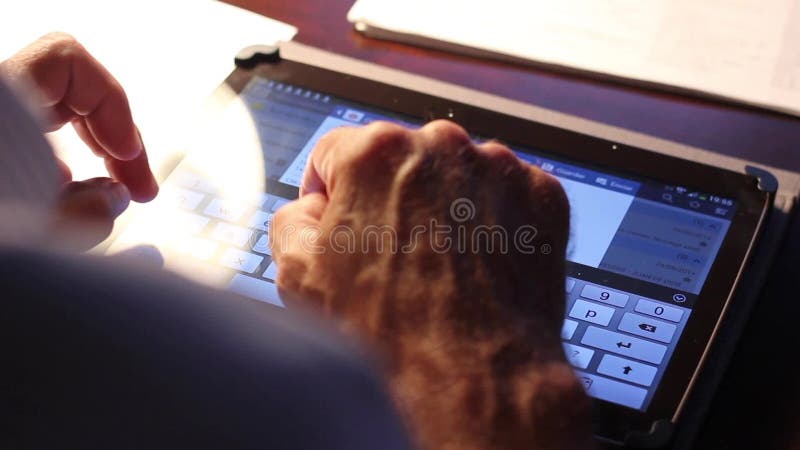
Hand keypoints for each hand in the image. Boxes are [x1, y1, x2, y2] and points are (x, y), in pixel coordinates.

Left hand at [1, 33, 157, 248]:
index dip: (112, 107)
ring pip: (54, 113)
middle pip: (71, 90)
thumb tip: (113, 198)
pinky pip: (29, 136)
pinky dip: (58, 161)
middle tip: (139, 188)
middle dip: (116, 138)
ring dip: (91, 150)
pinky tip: (65, 198)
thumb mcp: (24, 230)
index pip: (68, 63)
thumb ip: (81, 216)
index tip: (127, 159)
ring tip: (111, 193)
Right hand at [271, 121, 593, 449]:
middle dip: (390, 200)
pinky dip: (491, 222)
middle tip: (391, 258)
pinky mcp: (542, 196)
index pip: (336, 154)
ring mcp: (499, 168)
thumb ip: (291, 218)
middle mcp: (441, 145)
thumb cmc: (393, 335)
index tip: (342, 224)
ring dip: (443, 208)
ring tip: (440, 269)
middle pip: (400, 160)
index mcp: (376, 152)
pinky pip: (503, 196)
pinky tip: (477, 267)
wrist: (477, 379)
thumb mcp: (298, 276)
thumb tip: (309, 207)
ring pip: (454, 175)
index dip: (330, 195)